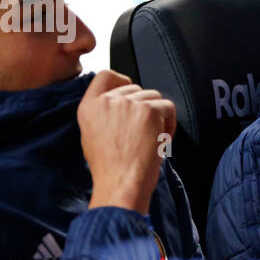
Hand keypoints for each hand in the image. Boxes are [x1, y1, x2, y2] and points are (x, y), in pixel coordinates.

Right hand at [78, 70, 176, 213]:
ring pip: (154, 97)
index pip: (106, 75)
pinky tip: (162, 140)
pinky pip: (168, 107)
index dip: (123, 81)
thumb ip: (103, 114)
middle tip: (145, 132)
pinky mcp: (148, 110)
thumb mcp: (91, 136)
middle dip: (144, 108)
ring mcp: (127, 104)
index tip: (132, 96)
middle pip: (136, 88)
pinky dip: (171, 123)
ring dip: (159, 116)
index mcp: (89, 107)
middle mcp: (107, 101)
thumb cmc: (110, 169)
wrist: (120, 184)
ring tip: (153, 138)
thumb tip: (122, 104)